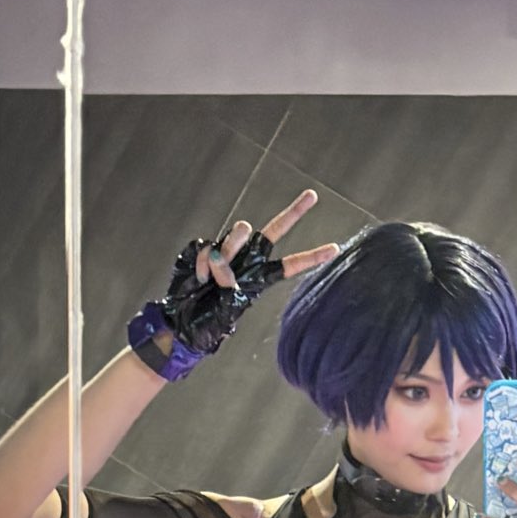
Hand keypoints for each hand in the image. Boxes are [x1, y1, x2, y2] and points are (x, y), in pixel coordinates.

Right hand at [128, 190, 338, 381]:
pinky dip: (201, 265)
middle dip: (294, 213)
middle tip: (313, 196)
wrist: (181, 319)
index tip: (335, 249)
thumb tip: (222, 258)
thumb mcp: (226, 310)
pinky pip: (207, 247)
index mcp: (260, 278)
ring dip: (227, 252)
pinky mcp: (206, 248)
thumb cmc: (208, 321)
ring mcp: (227, 251)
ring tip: (211, 279)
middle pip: (274, 230)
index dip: (312, 258)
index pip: (291, 265)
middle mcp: (248, 259)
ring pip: (237, 234)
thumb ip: (229, 284)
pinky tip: (197, 279)